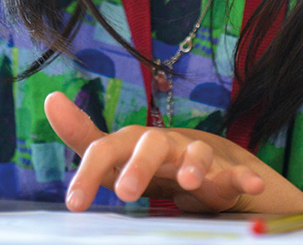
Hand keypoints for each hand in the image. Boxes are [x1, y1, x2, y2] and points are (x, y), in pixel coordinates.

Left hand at [45, 91, 302, 214]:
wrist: (204, 161)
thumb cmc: (150, 161)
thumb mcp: (115, 155)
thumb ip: (83, 136)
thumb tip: (52, 98)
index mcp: (133, 142)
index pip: (107, 149)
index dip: (89, 173)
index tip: (74, 203)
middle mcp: (164, 144)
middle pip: (151, 144)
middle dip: (138, 166)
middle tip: (125, 192)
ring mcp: (196, 156)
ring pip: (196, 152)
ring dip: (193, 165)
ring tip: (189, 183)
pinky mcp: (224, 173)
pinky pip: (235, 174)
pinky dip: (243, 178)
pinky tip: (251, 184)